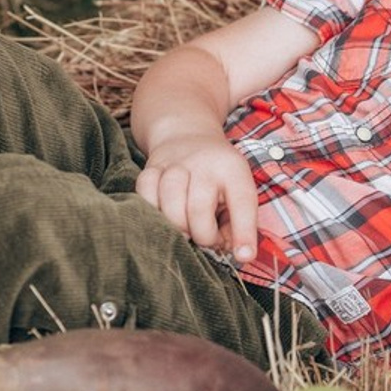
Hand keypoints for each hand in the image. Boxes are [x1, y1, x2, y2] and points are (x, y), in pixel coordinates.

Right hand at [135, 133, 259, 261]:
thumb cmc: (217, 175)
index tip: (244, 256)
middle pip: (198, 210)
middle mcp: (204, 164)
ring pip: (169, 204)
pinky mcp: (150, 168)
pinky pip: (146, 195)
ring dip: (177, 227)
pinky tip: (164, 214)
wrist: (186, 134)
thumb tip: (229, 252)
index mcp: (232, 169)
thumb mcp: (238, 190)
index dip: (243, 232)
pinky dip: (153, 211)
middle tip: (207, 237)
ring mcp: (174, 164)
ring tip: (186, 230)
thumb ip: (237, 224)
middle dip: (203, 236)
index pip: (242, 202)